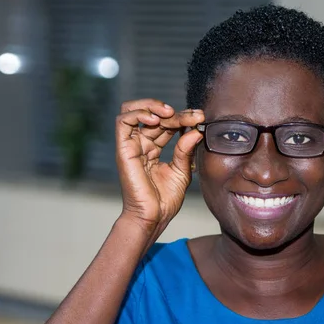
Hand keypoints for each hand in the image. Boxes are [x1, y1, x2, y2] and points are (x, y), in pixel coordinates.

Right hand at [115, 99, 204, 237]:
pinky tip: (156, 119)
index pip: (167, 124)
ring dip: (153, 106)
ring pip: (134, 111)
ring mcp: (131, 146)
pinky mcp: (123, 150)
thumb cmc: (165, 200)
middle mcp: (141, 144)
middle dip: (176, 113)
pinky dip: (138, 113)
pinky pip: (123, 121)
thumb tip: (195, 130)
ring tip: (171, 113)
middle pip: (155, 116)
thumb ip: (186, 150)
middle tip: (194, 116)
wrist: (153, 217)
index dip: (183, 117)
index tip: (200, 117)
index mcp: (154, 148)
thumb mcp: (182, 171)